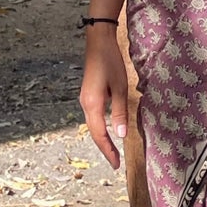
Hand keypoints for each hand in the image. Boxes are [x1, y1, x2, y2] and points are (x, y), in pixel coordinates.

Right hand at [79, 26, 129, 168]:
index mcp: (92, 105)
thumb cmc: (111, 62)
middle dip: (104, 148)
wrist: (98, 42)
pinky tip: (108, 131)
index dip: (108, 151)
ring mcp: (85, 100)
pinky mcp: (88, 95)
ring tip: (113, 151)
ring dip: (102, 139)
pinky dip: (100, 128)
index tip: (116, 164)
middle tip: (115, 162)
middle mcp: (85, 105)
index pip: (100, 135)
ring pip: (93, 126)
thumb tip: (121, 135)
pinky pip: (93, 117)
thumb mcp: (120, 87)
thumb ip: (119, 112)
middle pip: (94, 133)